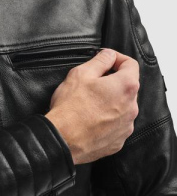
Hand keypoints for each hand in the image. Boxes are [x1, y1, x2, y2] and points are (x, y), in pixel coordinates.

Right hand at [45, 48, 139, 164]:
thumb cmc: (70, 108)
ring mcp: (126, 126)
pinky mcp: (118, 140)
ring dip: (109, 102)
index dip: (116, 58)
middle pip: (126, 87)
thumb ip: (100, 60)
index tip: (105, 60)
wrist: (63, 139)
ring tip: (88, 104)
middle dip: (111, 82)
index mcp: (125, 86)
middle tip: (91, 83)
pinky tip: (89, 119)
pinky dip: (106, 120)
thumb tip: (108, 55)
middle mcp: (132, 107)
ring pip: (121, 107)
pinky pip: (115, 125)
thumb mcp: (81, 74)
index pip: (130, 64)